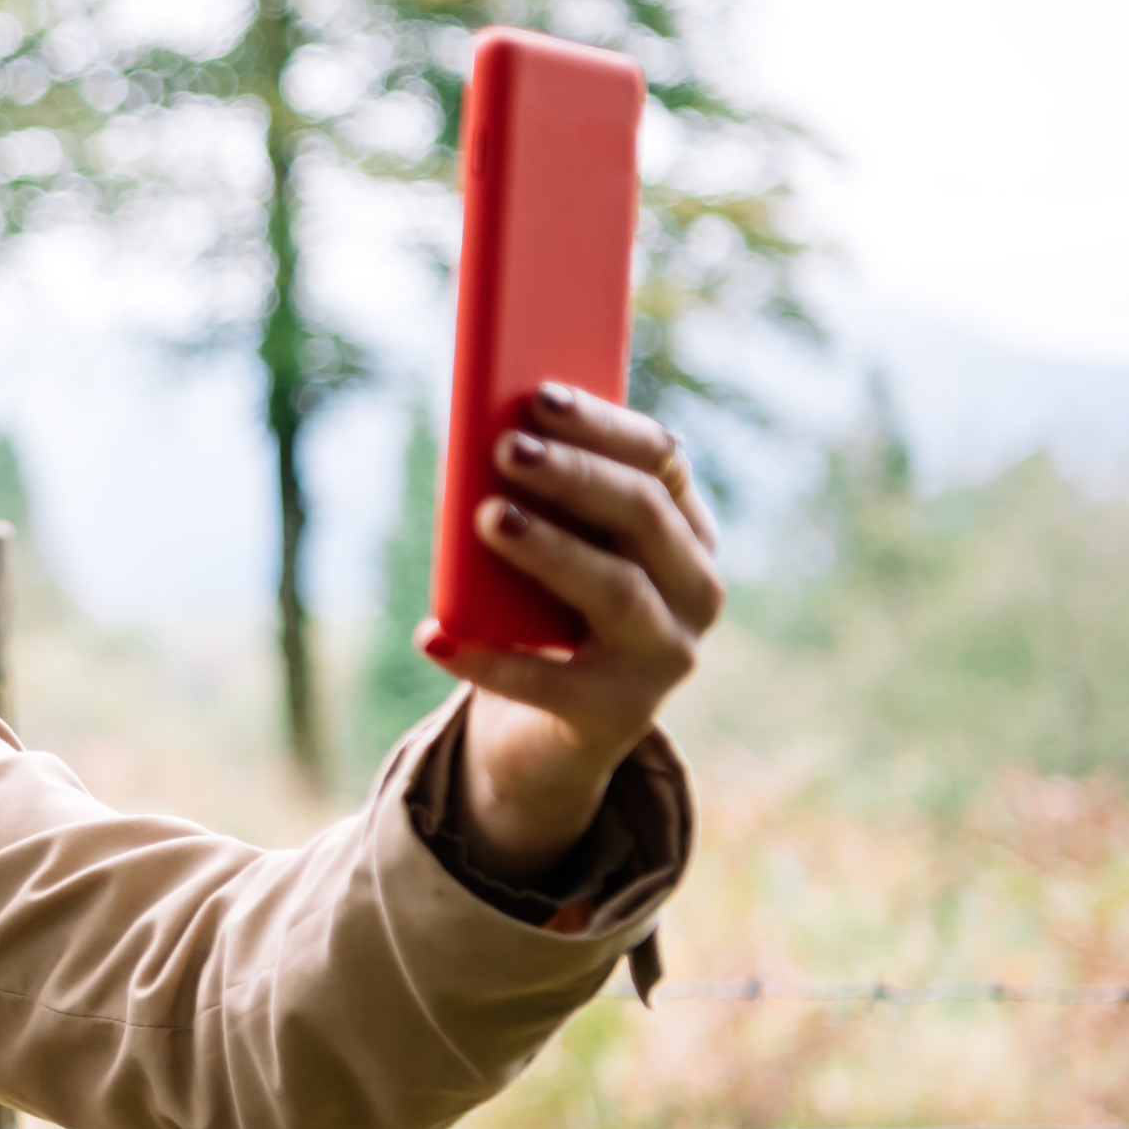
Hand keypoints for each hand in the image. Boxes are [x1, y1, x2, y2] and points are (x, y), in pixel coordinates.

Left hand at [420, 381, 723, 879]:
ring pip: (617, 590)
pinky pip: (550, 684)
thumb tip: (481, 438)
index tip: (538, 395)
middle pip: (644, 515)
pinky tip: (434, 635)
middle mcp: (695, 590)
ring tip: (489, 517)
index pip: (661, 460)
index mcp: (684, 531)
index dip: (602, 425)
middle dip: (575, 475)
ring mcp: (666, 657)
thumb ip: (532, 498)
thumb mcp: (547, 546)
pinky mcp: (618, 716)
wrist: (545, 733)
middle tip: (507, 446)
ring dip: (551, 549)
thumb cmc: (544, 613)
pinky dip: (488, 658)